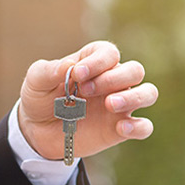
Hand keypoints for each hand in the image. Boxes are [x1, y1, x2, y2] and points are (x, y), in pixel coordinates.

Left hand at [18, 40, 156, 159]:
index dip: (98, 61)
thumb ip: (48, 70)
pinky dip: (138, 126)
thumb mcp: (35, 81)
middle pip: (135, 70)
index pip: (109, 53)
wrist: (38, 131)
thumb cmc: (41, 98)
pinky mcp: (120, 129)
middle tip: (86, 90)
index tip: (77, 74)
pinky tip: (121, 128)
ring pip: (148, 93)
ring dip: (134, 97)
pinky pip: (144, 127)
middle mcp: (113, 80)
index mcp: (94, 62)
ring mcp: (120, 105)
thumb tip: (69, 66)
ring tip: (109, 104)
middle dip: (114, 78)